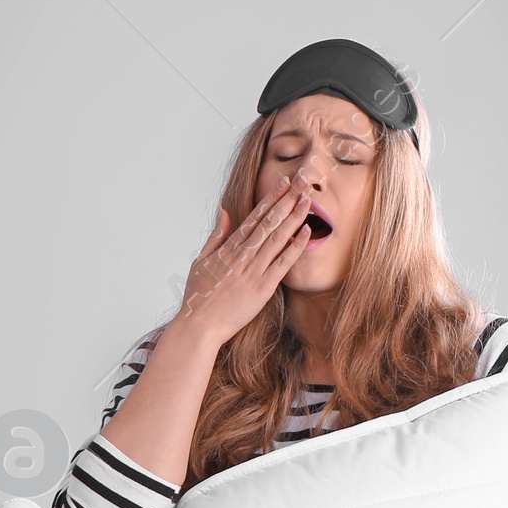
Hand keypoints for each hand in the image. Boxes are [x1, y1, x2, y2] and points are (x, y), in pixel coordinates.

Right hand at [175, 182, 311, 344]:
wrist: (199, 325)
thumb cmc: (199, 296)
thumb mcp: (201, 260)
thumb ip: (216, 235)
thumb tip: (224, 212)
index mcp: (229, 248)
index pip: (254, 216)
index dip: (271, 198)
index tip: (284, 184)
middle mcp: (243, 255)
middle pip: (269, 221)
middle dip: (287, 200)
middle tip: (303, 181)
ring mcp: (253, 270)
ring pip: (277, 237)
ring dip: (294, 217)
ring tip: (308, 199)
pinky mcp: (262, 288)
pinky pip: (282, 264)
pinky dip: (295, 247)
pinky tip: (306, 231)